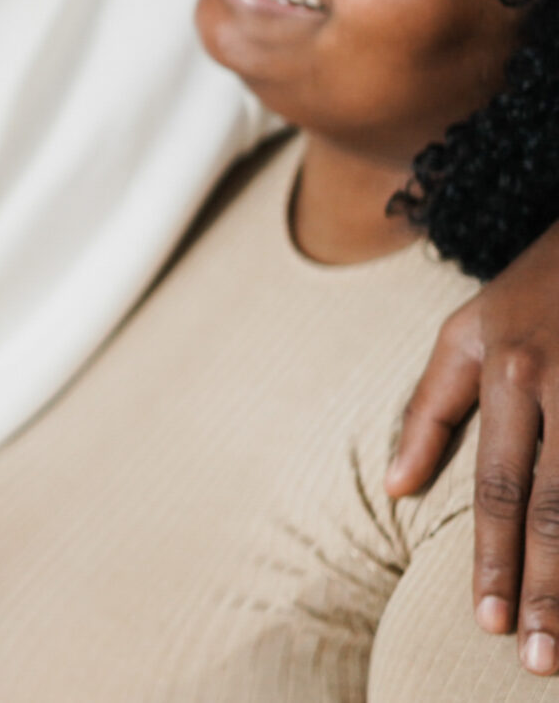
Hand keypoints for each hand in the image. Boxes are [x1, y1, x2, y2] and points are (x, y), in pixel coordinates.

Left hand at [390, 224, 558, 676]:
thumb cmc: (536, 286)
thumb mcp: (468, 329)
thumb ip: (430, 407)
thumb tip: (398, 488)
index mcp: (509, 370)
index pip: (497, 485)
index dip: (491, 557)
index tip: (483, 619)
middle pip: (554, 507)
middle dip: (544, 587)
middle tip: (536, 656)